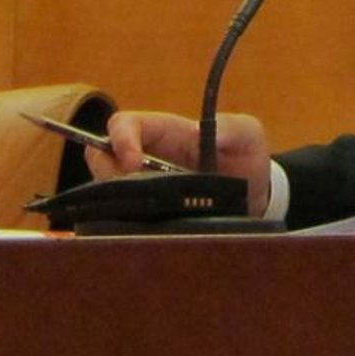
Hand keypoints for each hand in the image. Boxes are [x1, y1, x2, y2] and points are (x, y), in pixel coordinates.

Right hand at [89, 109, 273, 218]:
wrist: (254, 199)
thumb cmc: (246, 159)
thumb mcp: (248, 137)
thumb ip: (233, 127)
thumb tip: (200, 130)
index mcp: (166, 132)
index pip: (124, 124)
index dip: (120, 139)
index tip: (132, 163)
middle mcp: (146, 158)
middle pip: (101, 156)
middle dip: (106, 174)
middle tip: (132, 194)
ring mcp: (143, 187)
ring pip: (104, 189)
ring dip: (114, 201)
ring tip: (147, 213)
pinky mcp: (146, 214)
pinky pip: (119, 217)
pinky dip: (123, 224)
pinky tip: (148, 231)